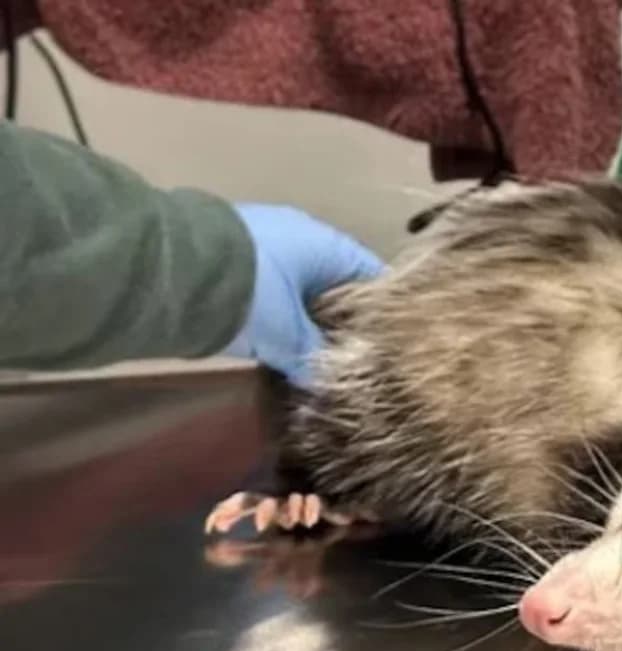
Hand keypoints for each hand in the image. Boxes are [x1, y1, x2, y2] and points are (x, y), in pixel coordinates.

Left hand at [223, 204, 383, 386]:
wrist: (170, 271)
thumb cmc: (251, 295)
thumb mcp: (288, 334)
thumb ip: (314, 355)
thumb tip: (328, 381)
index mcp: (326, 244)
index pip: (371, 274)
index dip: (383, 308)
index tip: (389, 341)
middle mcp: (299, 235)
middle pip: (333, 281)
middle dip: (340, 316)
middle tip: (350, 354)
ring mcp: (261, 241)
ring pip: (298, 284)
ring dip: (304, 314)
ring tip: (311, 352)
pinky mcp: (230, 255)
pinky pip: (268, 285)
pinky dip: (275, 309)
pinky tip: (274, 336)